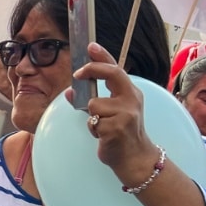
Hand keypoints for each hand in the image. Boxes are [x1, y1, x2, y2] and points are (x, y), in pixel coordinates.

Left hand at [74, 43, 160, 186]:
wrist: (136, 159)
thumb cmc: (122, 134)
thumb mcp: (112, 113)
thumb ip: (94, 99)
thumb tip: (70, 92)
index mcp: (131, 93)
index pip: (116, 68)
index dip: (102, 56)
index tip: (90, 46)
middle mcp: (131, 99)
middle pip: (111, 73)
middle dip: (92, 70)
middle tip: (77, 75)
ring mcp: (126, 113)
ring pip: (93, 104)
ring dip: (91, 116)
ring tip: (102, 127)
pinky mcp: (117, 128)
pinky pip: (93, 122)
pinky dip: (93, 129)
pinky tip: (104, 136)